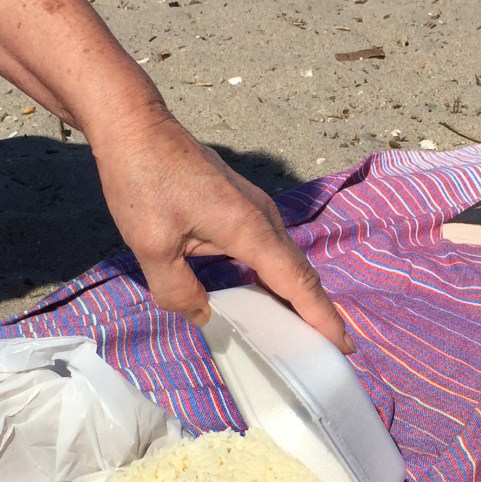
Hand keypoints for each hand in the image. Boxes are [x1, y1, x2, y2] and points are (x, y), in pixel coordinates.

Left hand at [92, 111, 354, 353]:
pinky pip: (267, 247)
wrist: (135, 127)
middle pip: (298, 272)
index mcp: (249, 228)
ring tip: (295, 336)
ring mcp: (253, 207)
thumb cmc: (143, 180)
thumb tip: (202, 314)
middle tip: (321, 354)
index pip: (297, 282)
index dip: (322, 318)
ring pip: (283, 260)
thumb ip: (178, 290)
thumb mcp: (151, 245)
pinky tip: (260, 297)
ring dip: (292, 295)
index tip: (345, 347)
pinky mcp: (239, 204)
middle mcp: (262, 216)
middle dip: (315, 313)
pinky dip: (272, 276)